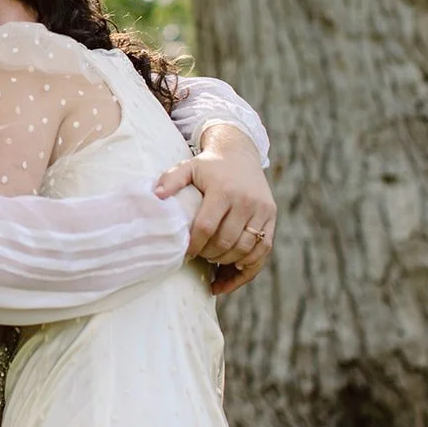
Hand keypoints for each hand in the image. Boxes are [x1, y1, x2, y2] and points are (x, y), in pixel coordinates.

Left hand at [155, 128, 275, 292]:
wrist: (240, 153)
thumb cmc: (209, 165)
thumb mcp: (188, 167)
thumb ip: (171, 180)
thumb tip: (156, 196)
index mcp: (223, 190)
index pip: (207, 227)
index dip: (195, 245)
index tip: (186, 253)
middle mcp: (246, 201)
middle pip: (227, 242)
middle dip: (210, 255)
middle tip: (199, 256)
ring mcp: (262, 210)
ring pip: (246, 249)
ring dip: (227, 262)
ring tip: (212, 262)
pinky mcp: (271, 216)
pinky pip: (263, 249)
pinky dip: (249, 267)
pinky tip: (233, 272)